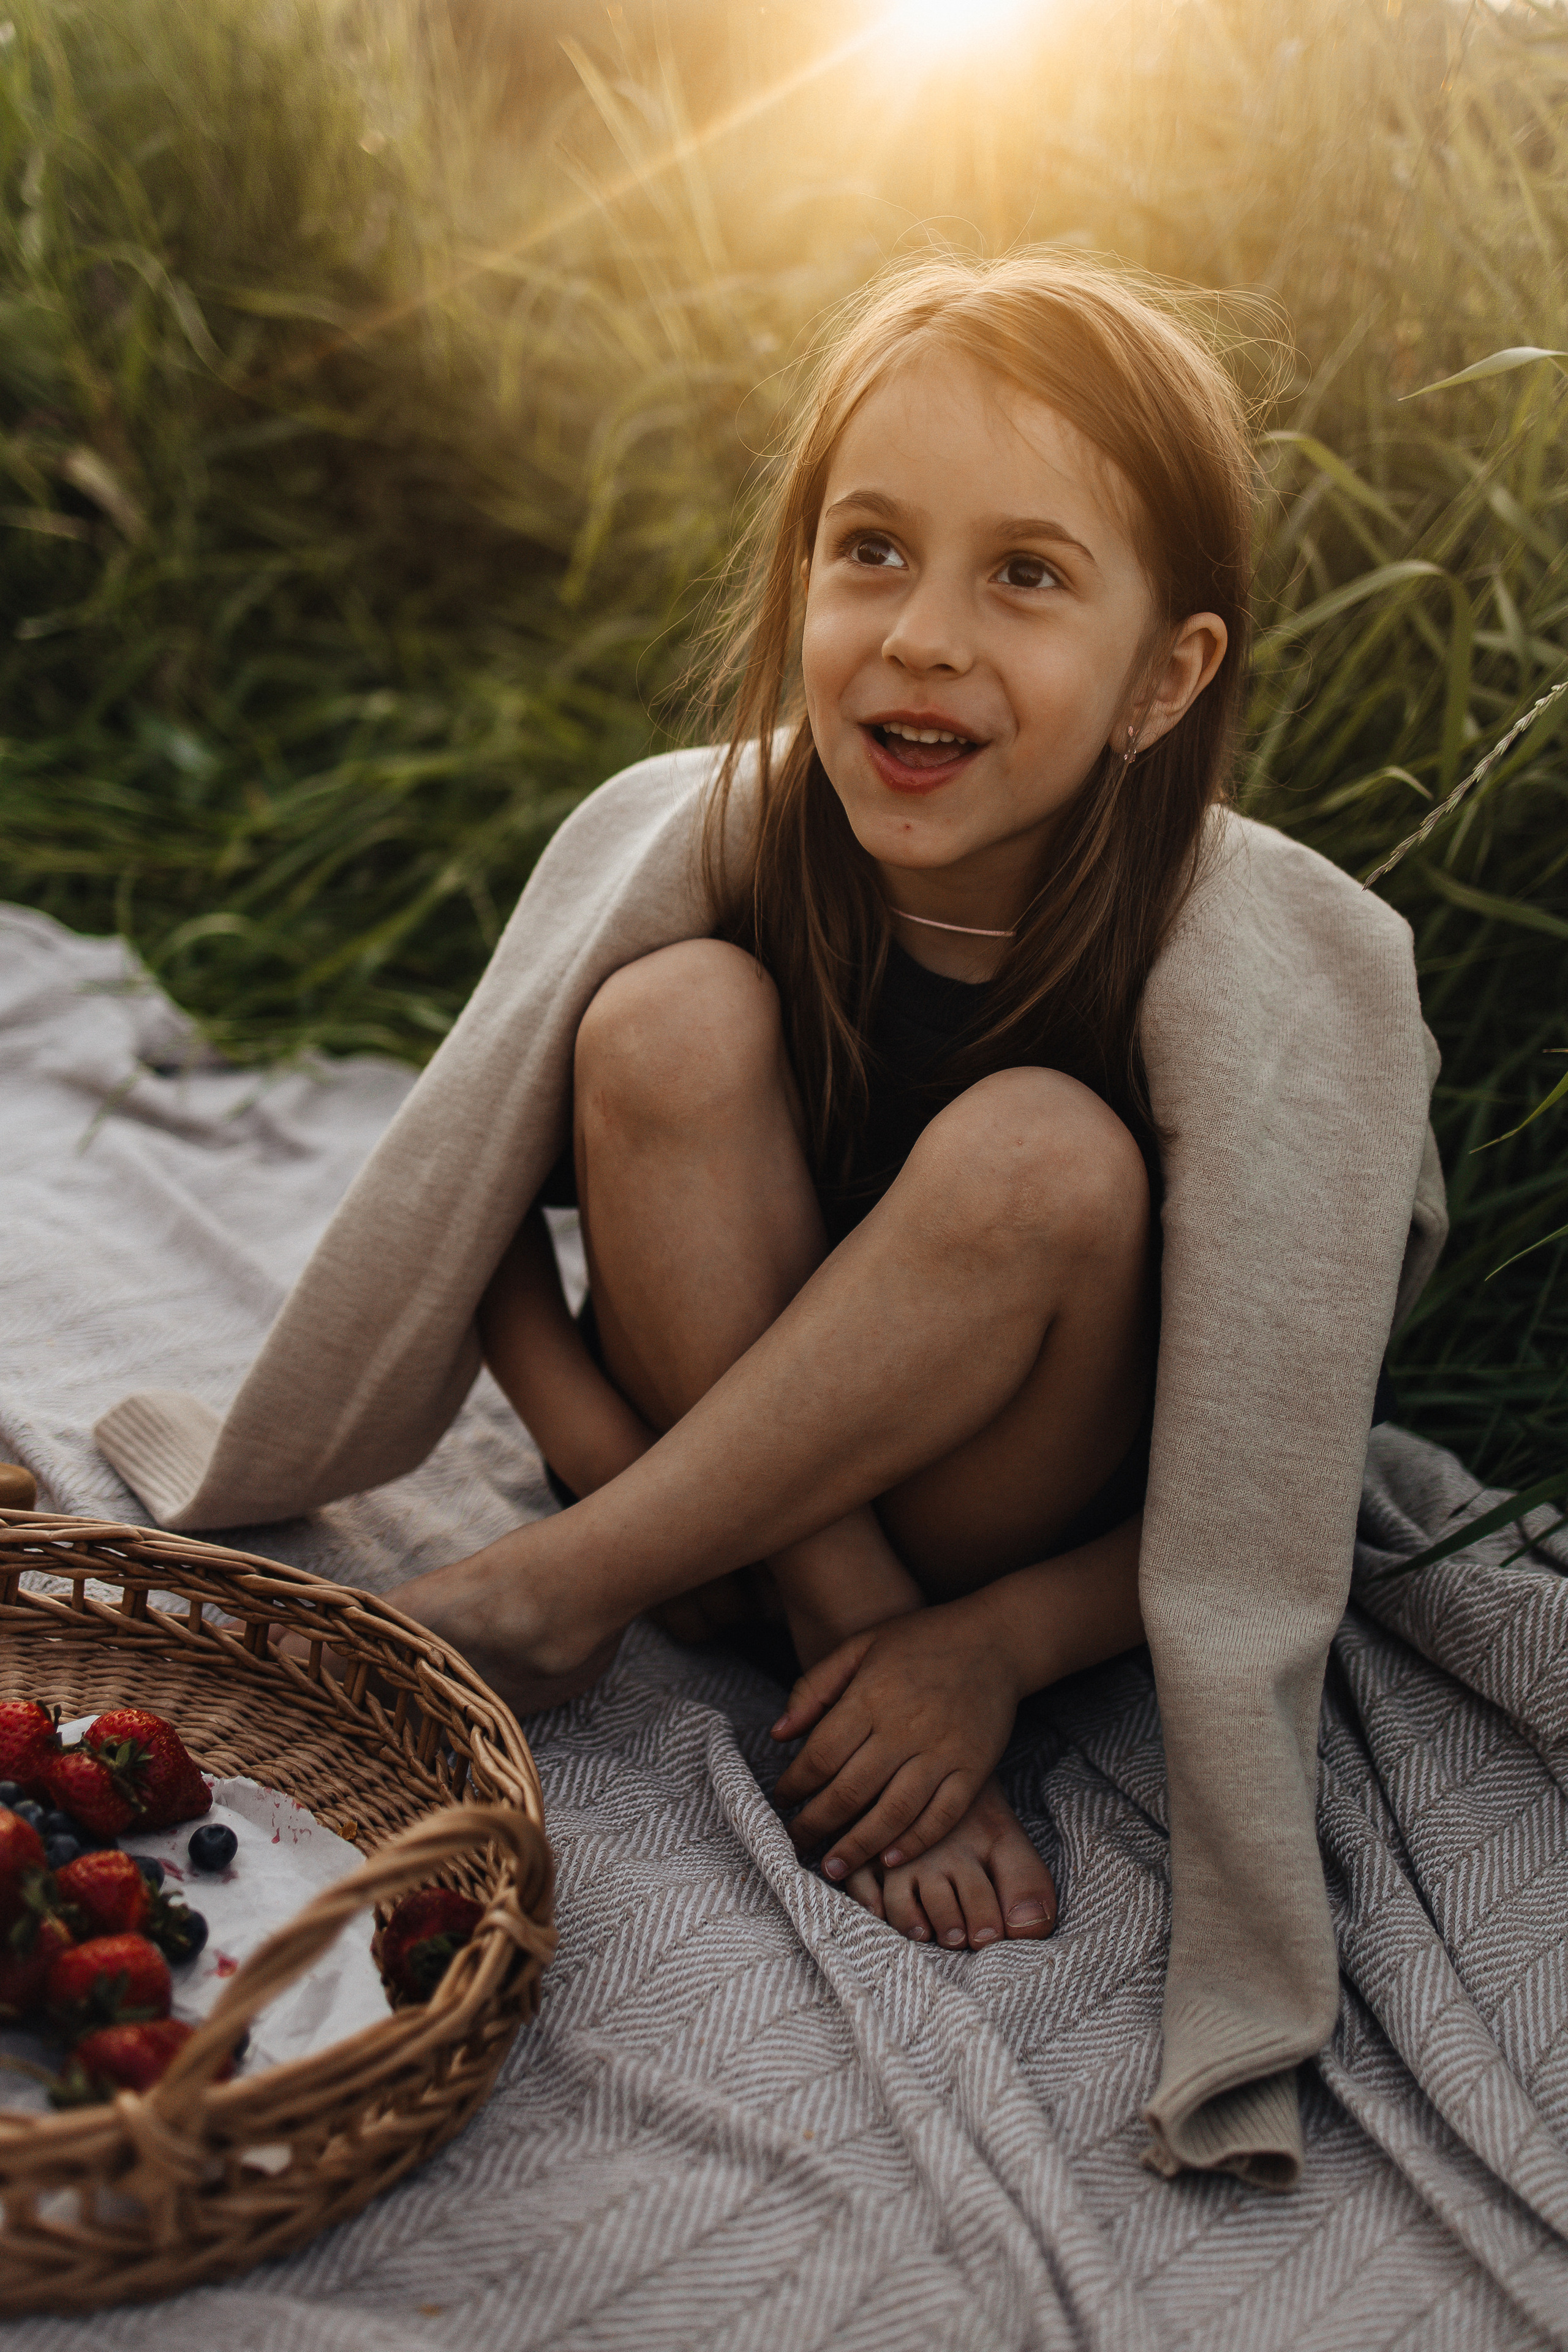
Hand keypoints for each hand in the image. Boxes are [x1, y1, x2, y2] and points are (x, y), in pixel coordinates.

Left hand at [769, 1597, 1022, 1883]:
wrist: (994, 1639)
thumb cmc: (920, 1640)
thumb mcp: (860, 1645)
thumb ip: (815, 1687)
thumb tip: (778, 1734)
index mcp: (870, 1697)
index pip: (820, 1756)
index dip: (795, 1786)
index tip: (783, 1801)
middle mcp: (904, 1728)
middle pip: (849, 1791)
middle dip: (817, 1824)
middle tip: (798, 1842)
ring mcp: (942, 1751)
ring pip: (893, 1813)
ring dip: (859, 1846)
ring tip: (835, 1867)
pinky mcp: (974, 1768)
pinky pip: (942, 1816)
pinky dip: (915, 1842)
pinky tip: (890, 1859)